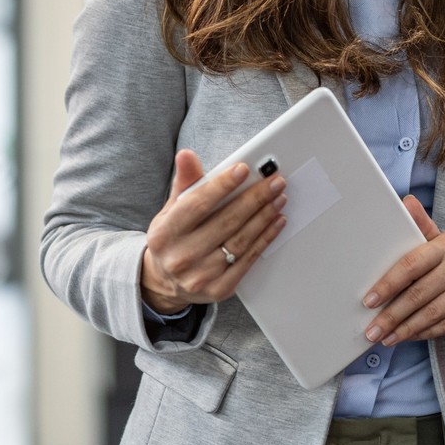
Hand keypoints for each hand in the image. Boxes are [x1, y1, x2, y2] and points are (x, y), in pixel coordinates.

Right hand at [140, 151, 286, 313]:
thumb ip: (184, 183)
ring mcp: (201, 276)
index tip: (244, 169)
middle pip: (226, 221)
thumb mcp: (170, 210)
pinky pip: (248, 259)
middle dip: (255, 198)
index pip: (198, 204)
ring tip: (278, 198)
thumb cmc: (172, 239)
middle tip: (274, 182)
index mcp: (165, 233)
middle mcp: (181, 256)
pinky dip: (265, 238)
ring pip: (241, 240)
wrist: (165, 282)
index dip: (223, 185)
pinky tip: (276, 222)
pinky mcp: (219, 289)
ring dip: (264, 216)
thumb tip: (187, 155)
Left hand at [360, 196, 444, 344]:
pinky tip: (411, 336)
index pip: (411, 264)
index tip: (369, 300)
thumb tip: (405, 201)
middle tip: (372, 329)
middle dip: (391, 315)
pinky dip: (426, 333)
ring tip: (387, 337)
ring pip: (432, 313)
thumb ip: (425, 227)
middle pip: (419, 293)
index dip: (387, 284)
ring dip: (405, 328)